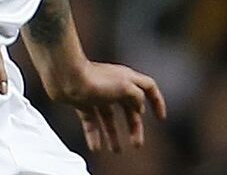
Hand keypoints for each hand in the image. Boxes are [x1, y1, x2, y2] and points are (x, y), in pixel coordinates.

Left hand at [50, 60, 166, 152]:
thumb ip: (138, 98)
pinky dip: (94, 134)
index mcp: (127, 78)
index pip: (149, 87)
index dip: (157, 101)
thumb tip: (139, 108)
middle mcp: (113, 85)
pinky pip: (91, 120)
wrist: (66, 76)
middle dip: (134, 127)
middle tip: (136, 144)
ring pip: (108, 117)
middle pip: (129, 108)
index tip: (160, 118)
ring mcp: (97, 93)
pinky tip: (96, 147)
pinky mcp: (82, 100)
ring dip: (113, 134)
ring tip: (115, 151)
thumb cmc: (96, 79)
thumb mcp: (126, 88)